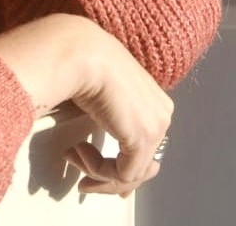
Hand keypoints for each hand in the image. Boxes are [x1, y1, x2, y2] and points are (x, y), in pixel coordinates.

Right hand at [0, 14, 172, 194]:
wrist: (80, 52)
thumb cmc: (82, 61)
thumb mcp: (102, 89)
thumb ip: (110, 115)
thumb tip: (102, 141)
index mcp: (155, 98)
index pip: (148, 146)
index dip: (122, 165)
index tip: (96, 171)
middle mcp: (162, 113)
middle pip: (142, 163)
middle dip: (110, 178)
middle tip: (84, 183)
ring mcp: (156, 127)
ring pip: (132, 173)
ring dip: (97, 172)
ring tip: (73, 156)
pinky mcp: (142, 139)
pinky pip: (123, 174)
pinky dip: (97, 170)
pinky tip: (78, 149)